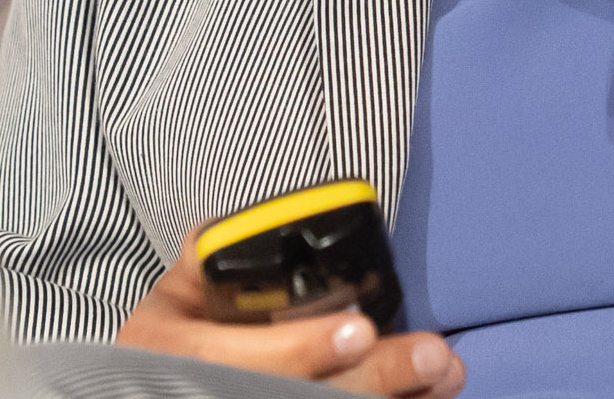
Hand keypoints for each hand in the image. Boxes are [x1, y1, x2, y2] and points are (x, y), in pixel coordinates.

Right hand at [114, 257, 463, 395]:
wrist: (171, 382)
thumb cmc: (180, 333)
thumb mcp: (178, 291)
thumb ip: (209, 256)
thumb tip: (242, 230)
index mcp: (181, 356)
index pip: (238, 360)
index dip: (301, 350)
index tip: (357, 331)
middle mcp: (215, 392)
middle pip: (296, 395)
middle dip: (370, 378)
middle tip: (427, 356)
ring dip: (391, 395)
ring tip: (443, 372)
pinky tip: (429, 395)